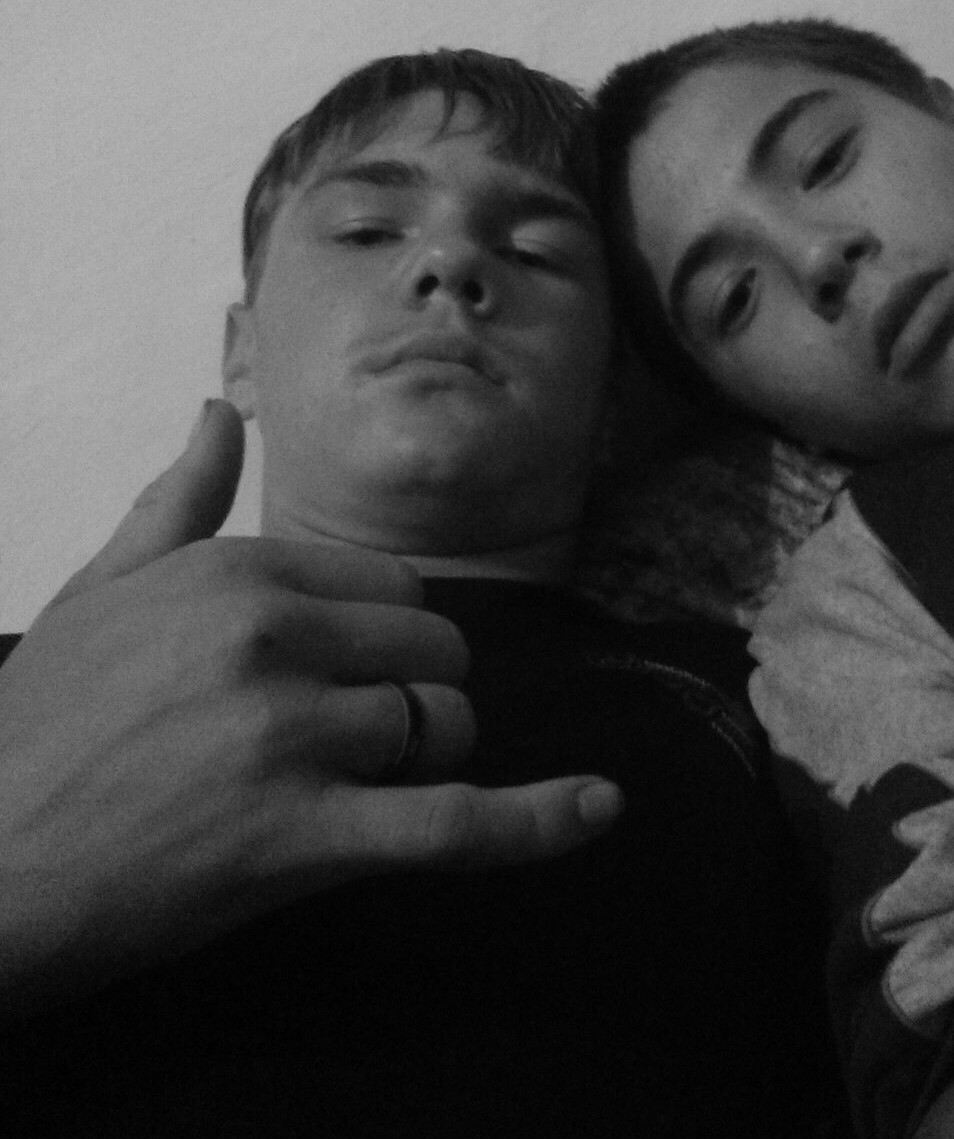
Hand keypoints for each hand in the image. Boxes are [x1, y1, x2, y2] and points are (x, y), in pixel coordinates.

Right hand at [0, 400, 620, 1016]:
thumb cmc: (37, 730)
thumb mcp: (100, 590)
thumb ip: (177, 501)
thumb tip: (220, 414)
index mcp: (237, 572)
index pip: (393, 587)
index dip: (392, 639)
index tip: (362, 672)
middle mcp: (272, 637)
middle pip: (433, 652)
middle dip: (421, 694)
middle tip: (364, 736)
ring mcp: (290, 736)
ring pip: (441, 728)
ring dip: (426, 761)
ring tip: (363, 789)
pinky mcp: (300, 839)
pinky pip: (453, 825)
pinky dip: (538, 823)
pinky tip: (598, 810)